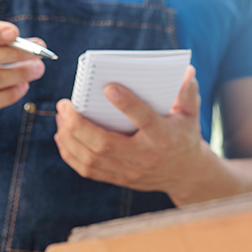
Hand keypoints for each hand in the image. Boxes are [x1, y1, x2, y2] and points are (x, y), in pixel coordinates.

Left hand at [53, 66, 217, 201]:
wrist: (186, 174)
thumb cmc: (185, 136)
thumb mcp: (191, 114)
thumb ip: (187, 93)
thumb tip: (187, 72)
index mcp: (164, 137)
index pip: (144, 120)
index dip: (127, 104)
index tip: (108, 87)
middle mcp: (145, 157)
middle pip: (105, 144)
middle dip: (79, 124)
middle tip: (64, 104)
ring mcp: (130, 171)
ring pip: (91, 159)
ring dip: (70, 138)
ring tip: (61, 116)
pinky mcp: (119, 179)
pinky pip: (88, 170)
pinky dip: (70, 154)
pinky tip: (62, 136)